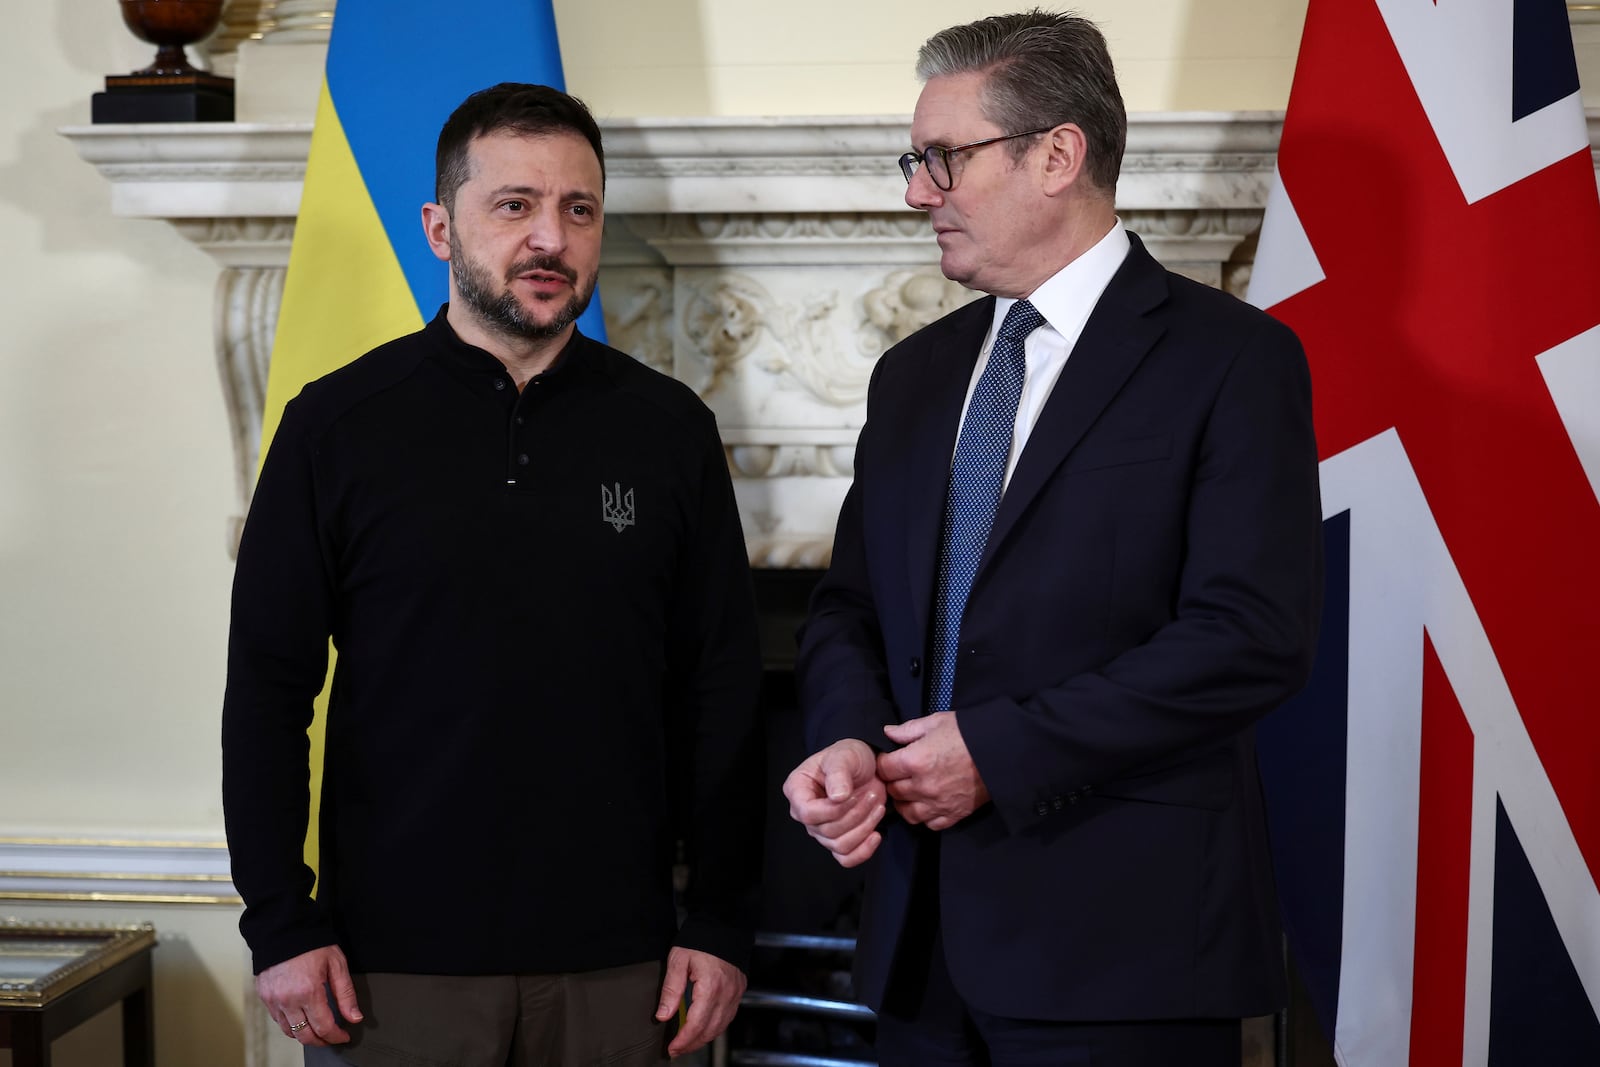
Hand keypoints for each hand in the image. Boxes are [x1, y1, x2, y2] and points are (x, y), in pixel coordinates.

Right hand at [254, 944, 361, 1046]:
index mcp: (309, 991)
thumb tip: (355, 1017)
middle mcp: (288, 1000)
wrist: (284, 929)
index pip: (324, 1027)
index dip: (336, 1036)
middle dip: (321, 1041)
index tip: (344, 1037)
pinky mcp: (264, 997)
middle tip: (331, 1038)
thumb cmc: (312, 943)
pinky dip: (290, 1024)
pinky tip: (300, 1019)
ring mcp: (274, 1000)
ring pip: (289, 1031)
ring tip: (317, 1030)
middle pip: (305, 1035)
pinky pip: (277, 1020)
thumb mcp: (336, 964)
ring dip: (304, 1035)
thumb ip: (346, 994)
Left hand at [655, 946, 746, 1056]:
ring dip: (704, 1039)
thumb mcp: (678, 960)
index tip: (672, 1048)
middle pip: (710, 1030)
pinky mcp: (738, 990)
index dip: (683, 1040)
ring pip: (721, 1027)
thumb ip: (671, 989)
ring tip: (688, 1043)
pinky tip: (704, 1029)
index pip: (696, 1024)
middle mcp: (726, 993)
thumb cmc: (699, 940)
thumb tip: (663, 1015)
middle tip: (676, 1050)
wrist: (723, 925)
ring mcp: (735, 993)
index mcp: (710, 987)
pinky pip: (728, 1017)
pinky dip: (715, 1027)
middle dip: (692, 1044)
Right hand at [781, 738, 886, 866]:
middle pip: (827, 831)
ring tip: (878, 806)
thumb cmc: (850, 756)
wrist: (868, 766)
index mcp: (797, 790)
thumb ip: (838, 774)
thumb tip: (837, 798)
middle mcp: (805, 813)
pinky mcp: (838, 840)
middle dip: (856, 814)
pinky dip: (864, 851)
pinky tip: (877, 834)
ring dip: (864, 827)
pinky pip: (847, 858)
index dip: (832, 810)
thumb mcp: (844, 756)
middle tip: (872, 795)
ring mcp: (821, 830)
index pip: (807, 813)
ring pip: (840, 845)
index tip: (853, 795)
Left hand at [878, 712, 989, 829]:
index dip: (884, 762)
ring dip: (906, 802)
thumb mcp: (937, 722)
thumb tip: (887, 733)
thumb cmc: (968, 732)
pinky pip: (929, 824)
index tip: (889, 759)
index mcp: (916, 760)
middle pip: (893, 791)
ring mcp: (938, 804)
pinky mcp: (953, 815)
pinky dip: (926, 816)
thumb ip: (908, 730)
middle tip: (900, 773)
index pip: (884, 769)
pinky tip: (928, 803)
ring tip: (911, 791)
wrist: (1001, 752)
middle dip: (893, 781)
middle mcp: (923, 786)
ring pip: (907, 812)